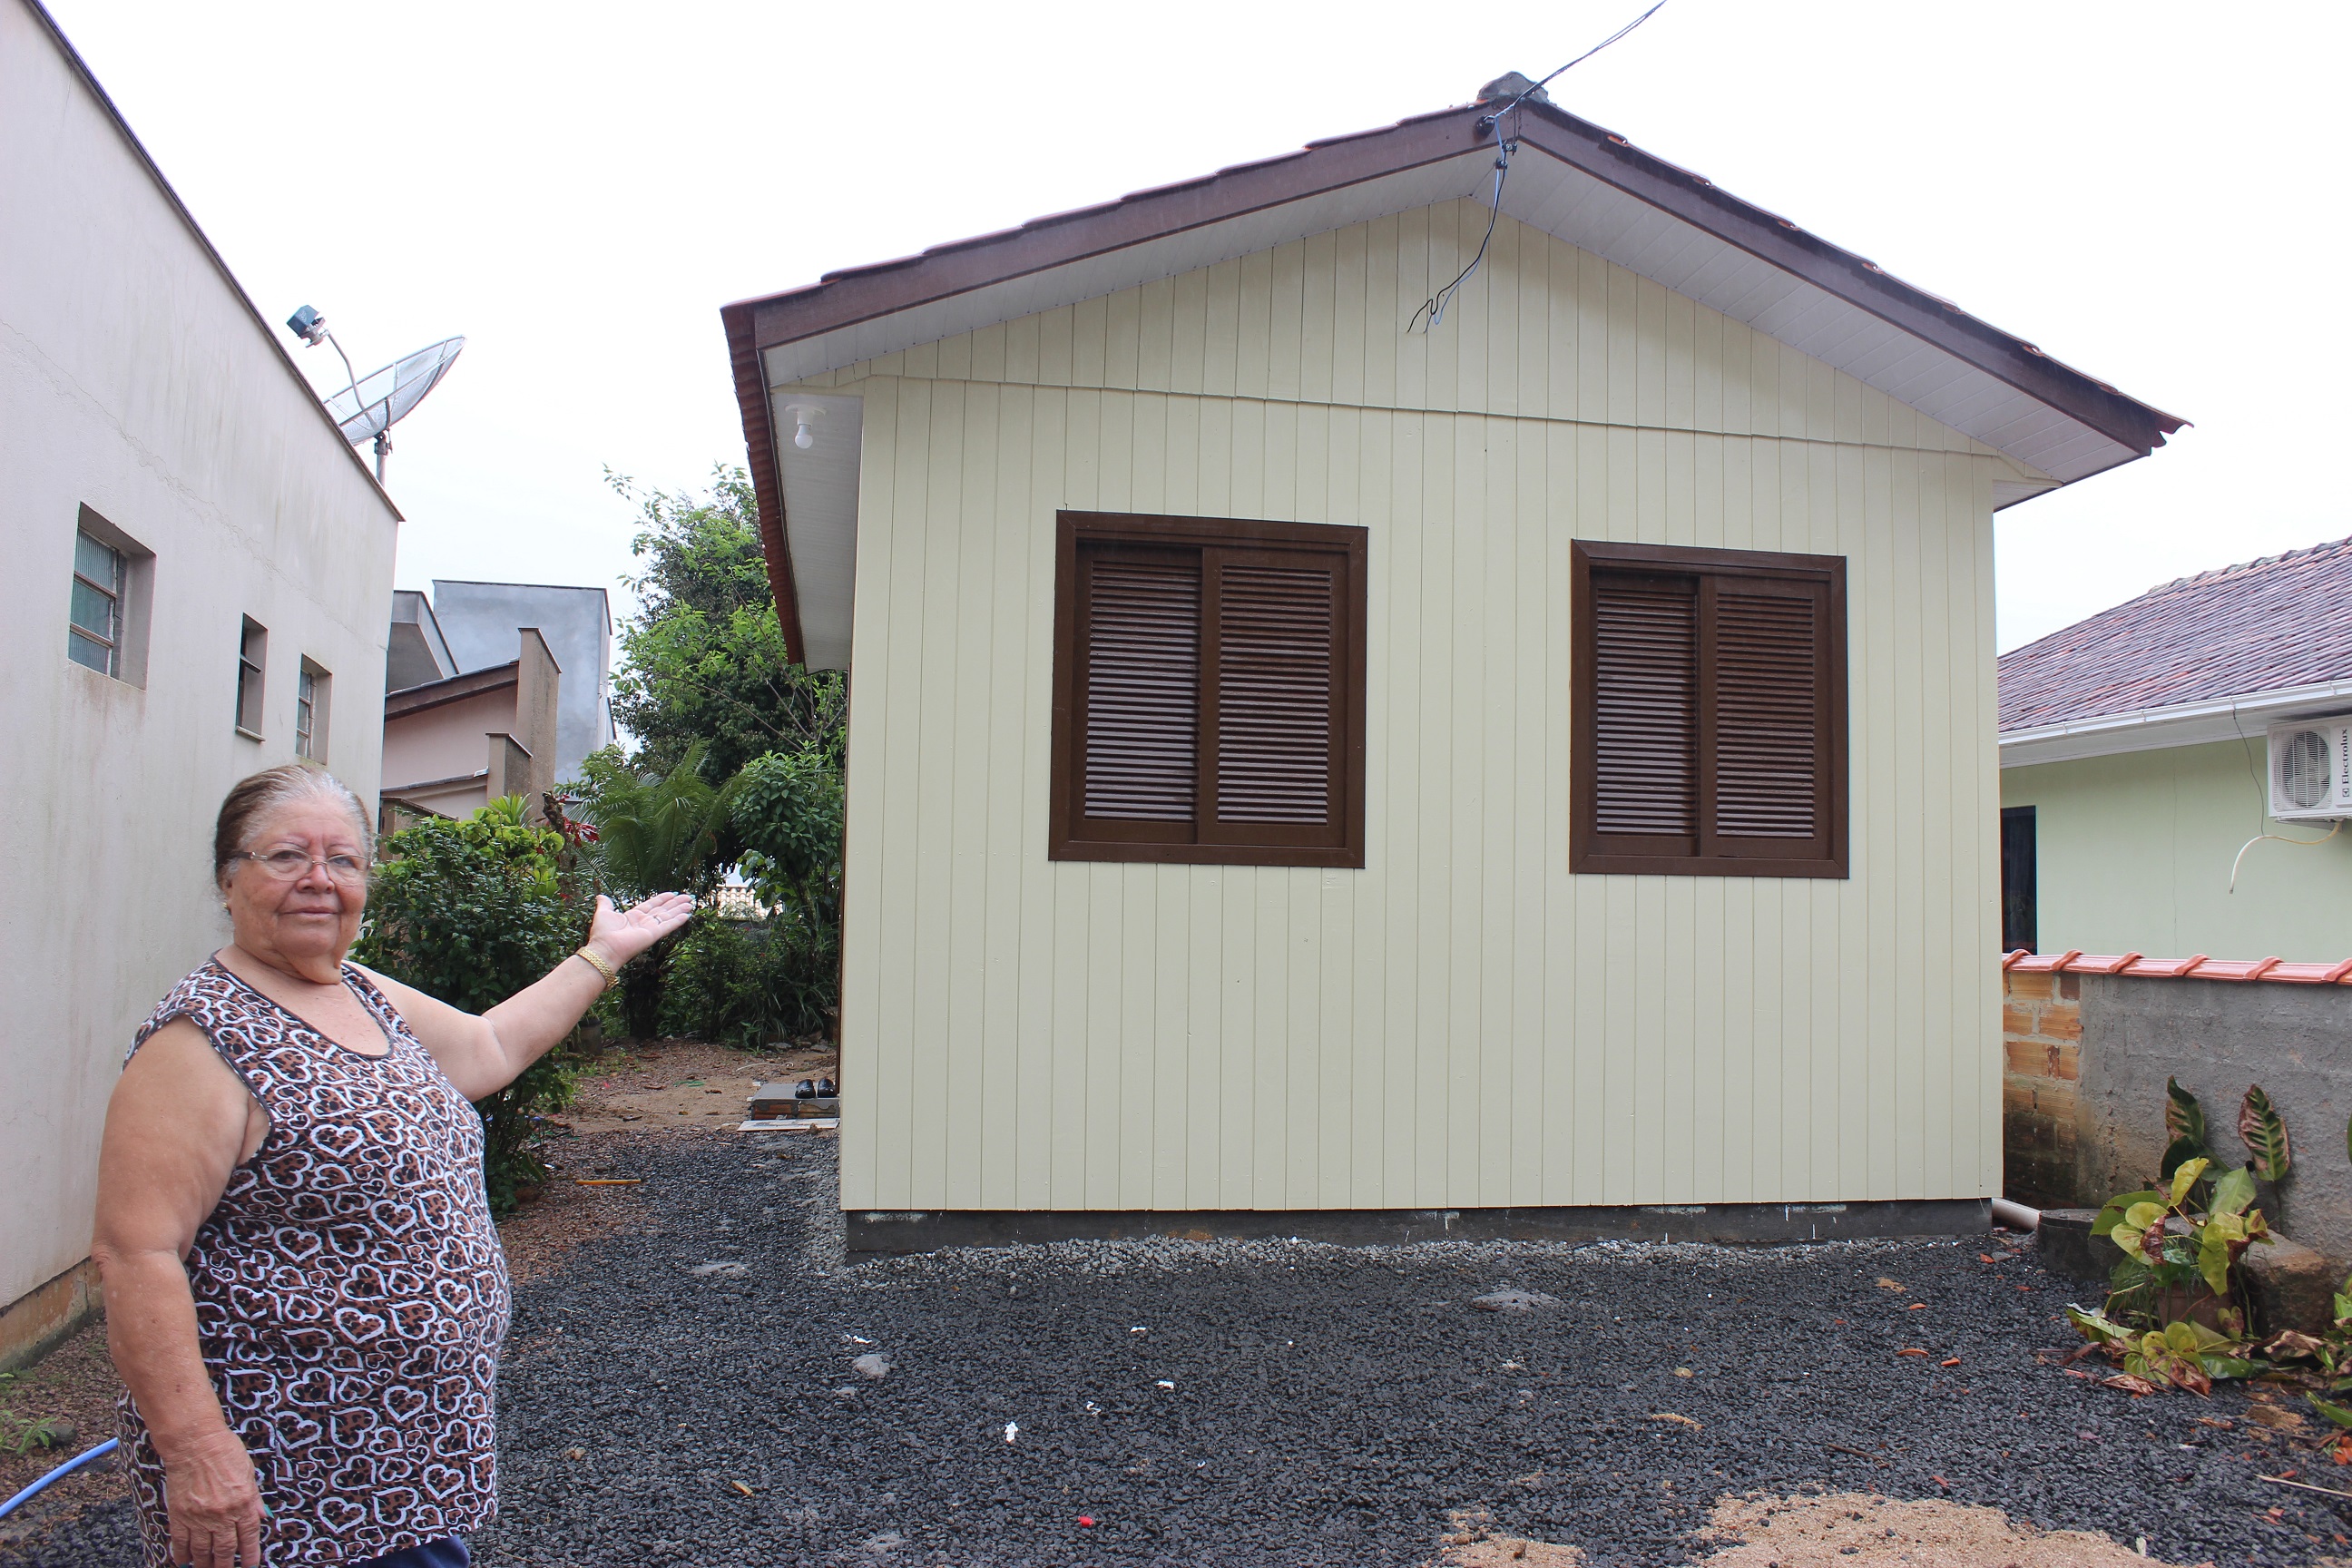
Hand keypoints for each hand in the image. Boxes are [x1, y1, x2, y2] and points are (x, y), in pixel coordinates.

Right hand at [163, 1426, 261, 1567]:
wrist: (195, 1443)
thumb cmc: (224, 1452)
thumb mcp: (248, 1473)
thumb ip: (254, 1498)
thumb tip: (263, 1516)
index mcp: (243, 1503)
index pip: (249, 1537)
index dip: (250, 1555)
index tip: (251, 1566)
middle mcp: (223, 1514)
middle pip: (226, 1550)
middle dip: (227, 1566)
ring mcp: (200, 1517)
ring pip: (203, 1551)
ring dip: (205, 1565)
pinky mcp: (179, 1515)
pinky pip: (181, 1542)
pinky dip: (182, 1554)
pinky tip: (183, 1562)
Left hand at [584, 892, 695, 968]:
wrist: (604, 949)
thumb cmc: (602, 934)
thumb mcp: (603, 913)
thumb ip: (605, 904)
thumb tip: (601, 896)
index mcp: (633, 917)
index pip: (651, 905)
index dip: (662, 899)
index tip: (672, 894)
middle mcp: (643, 923)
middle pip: (663, 910)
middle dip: (675, 904)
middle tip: (687, 897)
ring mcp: (649, 929)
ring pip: (668, 917)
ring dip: (680, 910)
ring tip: (691, 903)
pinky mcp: (654, 935)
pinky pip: (668, 926)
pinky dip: (678, 920)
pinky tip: (687, 915)